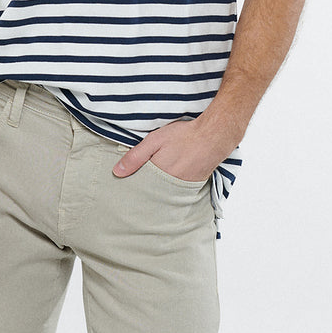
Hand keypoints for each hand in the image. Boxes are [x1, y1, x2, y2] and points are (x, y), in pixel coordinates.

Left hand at [112, 116, 238, 182]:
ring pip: (165, 193)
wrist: (214, 136)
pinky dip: (172, 188)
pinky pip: (178, 191)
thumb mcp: (154, 141)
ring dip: (158, 191)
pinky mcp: (194, 185)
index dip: (132, 189)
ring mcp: (183, 187)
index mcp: (158, 175)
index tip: (123, 192)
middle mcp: (170, 186)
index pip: (140, 189)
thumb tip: (117, 172)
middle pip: (152, 194)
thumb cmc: (184, 136)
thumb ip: (135, 157)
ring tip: (152, 188)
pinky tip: (169, 182)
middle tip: (135, 196)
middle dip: (144, 193)